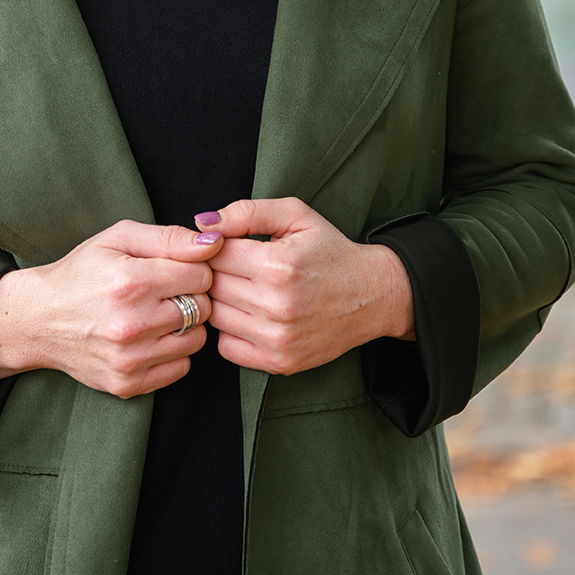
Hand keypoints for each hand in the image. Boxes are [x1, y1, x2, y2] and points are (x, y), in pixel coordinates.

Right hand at [0, 220, 219, 398]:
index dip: (190, 268)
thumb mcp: (118, 238)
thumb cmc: (81, 272)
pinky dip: (172, 352)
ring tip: (155, 314)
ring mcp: (129, 359)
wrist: (38, 319)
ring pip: (197, 340)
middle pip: (202, 308)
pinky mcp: (127, 384)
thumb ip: (169, 238)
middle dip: (189, 296)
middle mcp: (131, 323)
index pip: (201, 275)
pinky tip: (148, 338)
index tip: (170, 270)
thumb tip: (214, 242)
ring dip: (184, 326)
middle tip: (163, 292)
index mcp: (130, 281)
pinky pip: (181, 367)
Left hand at [201, 198, 413, 375]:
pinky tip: (250, 316)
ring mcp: (278, 339)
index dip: (216, 247)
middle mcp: (277, 305)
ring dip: (222, 302)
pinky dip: (231, 332)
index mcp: (278, 265)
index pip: (214, 254)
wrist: (373, 295)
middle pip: (211, 286)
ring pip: (215, 317)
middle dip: (217, 273)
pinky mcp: (280, 363)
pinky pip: (227, 348)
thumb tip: (202, 223)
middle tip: (237, 267)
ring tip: (244, 289)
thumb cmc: (330, 251)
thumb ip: (246, 212)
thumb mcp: (295, 216)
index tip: (229, 246)